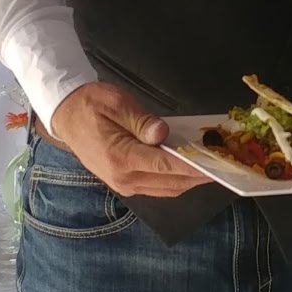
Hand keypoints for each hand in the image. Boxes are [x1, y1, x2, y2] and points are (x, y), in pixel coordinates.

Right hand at [49, 81, 210, 198]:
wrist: (65, 115)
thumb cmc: (90, 104)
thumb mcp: (116, 102)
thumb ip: (141, 120)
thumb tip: (162, 134)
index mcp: (119, 157)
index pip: (164, 166)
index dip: (193, 167)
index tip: (217, 166)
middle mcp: (122, 178)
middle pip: (171, 182)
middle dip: (199, 176)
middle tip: (226, 165)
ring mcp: (123, 184)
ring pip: (167, 189)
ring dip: (191, 180)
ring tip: (215, 167)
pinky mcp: (125, 183)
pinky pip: (159, 187)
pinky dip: (177, 180)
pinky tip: (192, 168)